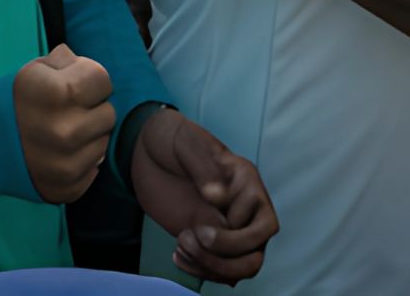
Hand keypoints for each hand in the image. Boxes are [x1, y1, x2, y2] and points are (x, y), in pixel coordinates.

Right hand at [11, 44, 114, 202]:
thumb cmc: (8, 102)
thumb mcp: (30, 71)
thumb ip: (65, 63)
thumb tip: (90, 69)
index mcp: (54, 92)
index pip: (102, 78)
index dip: (88, 77)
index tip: (72, 83)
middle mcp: (63, 130)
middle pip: (108, 112)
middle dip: (90, 108)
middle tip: (65, 110)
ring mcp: (66, 163)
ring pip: (103, 140)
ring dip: (88, 134)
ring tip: (60, 131)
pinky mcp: (69, 186)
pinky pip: (94, 167)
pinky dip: (81, 159)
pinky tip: (58, 153)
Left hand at [130, 108, 278, 283]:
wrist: (146, 150)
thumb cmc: (170, 138)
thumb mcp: (184, 142)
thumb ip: (202, 166)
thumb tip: (219, 197)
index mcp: (246, 181)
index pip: (262, 224)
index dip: (233, 230)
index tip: (200, 215)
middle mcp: (244, 207)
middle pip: (257, 249)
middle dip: (225, 254)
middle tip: (187, 237)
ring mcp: (227, 225)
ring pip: (243, 265)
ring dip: (213, 267)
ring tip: (180, 247)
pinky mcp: (209, 238)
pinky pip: (220, 269)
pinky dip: (201, 270)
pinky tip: (177, 254)